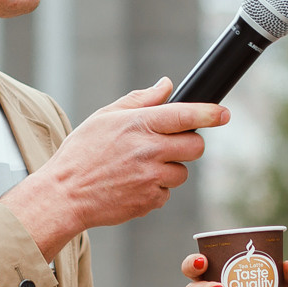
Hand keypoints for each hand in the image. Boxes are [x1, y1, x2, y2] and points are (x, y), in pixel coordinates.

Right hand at [3, 79, 229, 259]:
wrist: (64, 195)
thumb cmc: (81, 154)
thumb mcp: (104, 118)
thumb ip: (139, 100)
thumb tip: (166, 85)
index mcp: (139, 125)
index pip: (185, 116)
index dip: (209, 113)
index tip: (224, 114)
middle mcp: (148, 150)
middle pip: (195, 147)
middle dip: (188, 145)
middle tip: (169, 146)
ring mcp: (151, 178)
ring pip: (182, 173)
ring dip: (168, 170)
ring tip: (138, 169)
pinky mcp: (150, 201)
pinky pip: (166, 193)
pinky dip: (155, 190)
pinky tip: (131, 185)